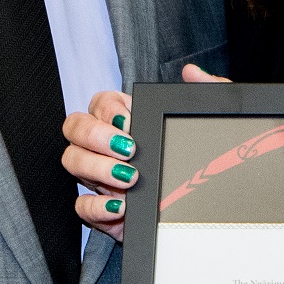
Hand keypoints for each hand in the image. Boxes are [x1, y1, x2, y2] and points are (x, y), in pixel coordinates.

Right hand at [61, 63, 228, 243]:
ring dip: (96, 168)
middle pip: (75, 127)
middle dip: (95, 135)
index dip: (109, 109)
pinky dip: (96, 207)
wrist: (208, 210)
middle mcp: (106, 148)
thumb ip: (207, 94)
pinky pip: (81, 206)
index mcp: (127, 123)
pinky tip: (120, 207)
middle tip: (128, 149)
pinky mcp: (103, 211)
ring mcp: (101, 178)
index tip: (130, 122)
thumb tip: (192, 72)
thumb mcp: (210, 127)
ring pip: (72, 161)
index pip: (100, 103)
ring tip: (129, 178)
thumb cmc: (203, 165)